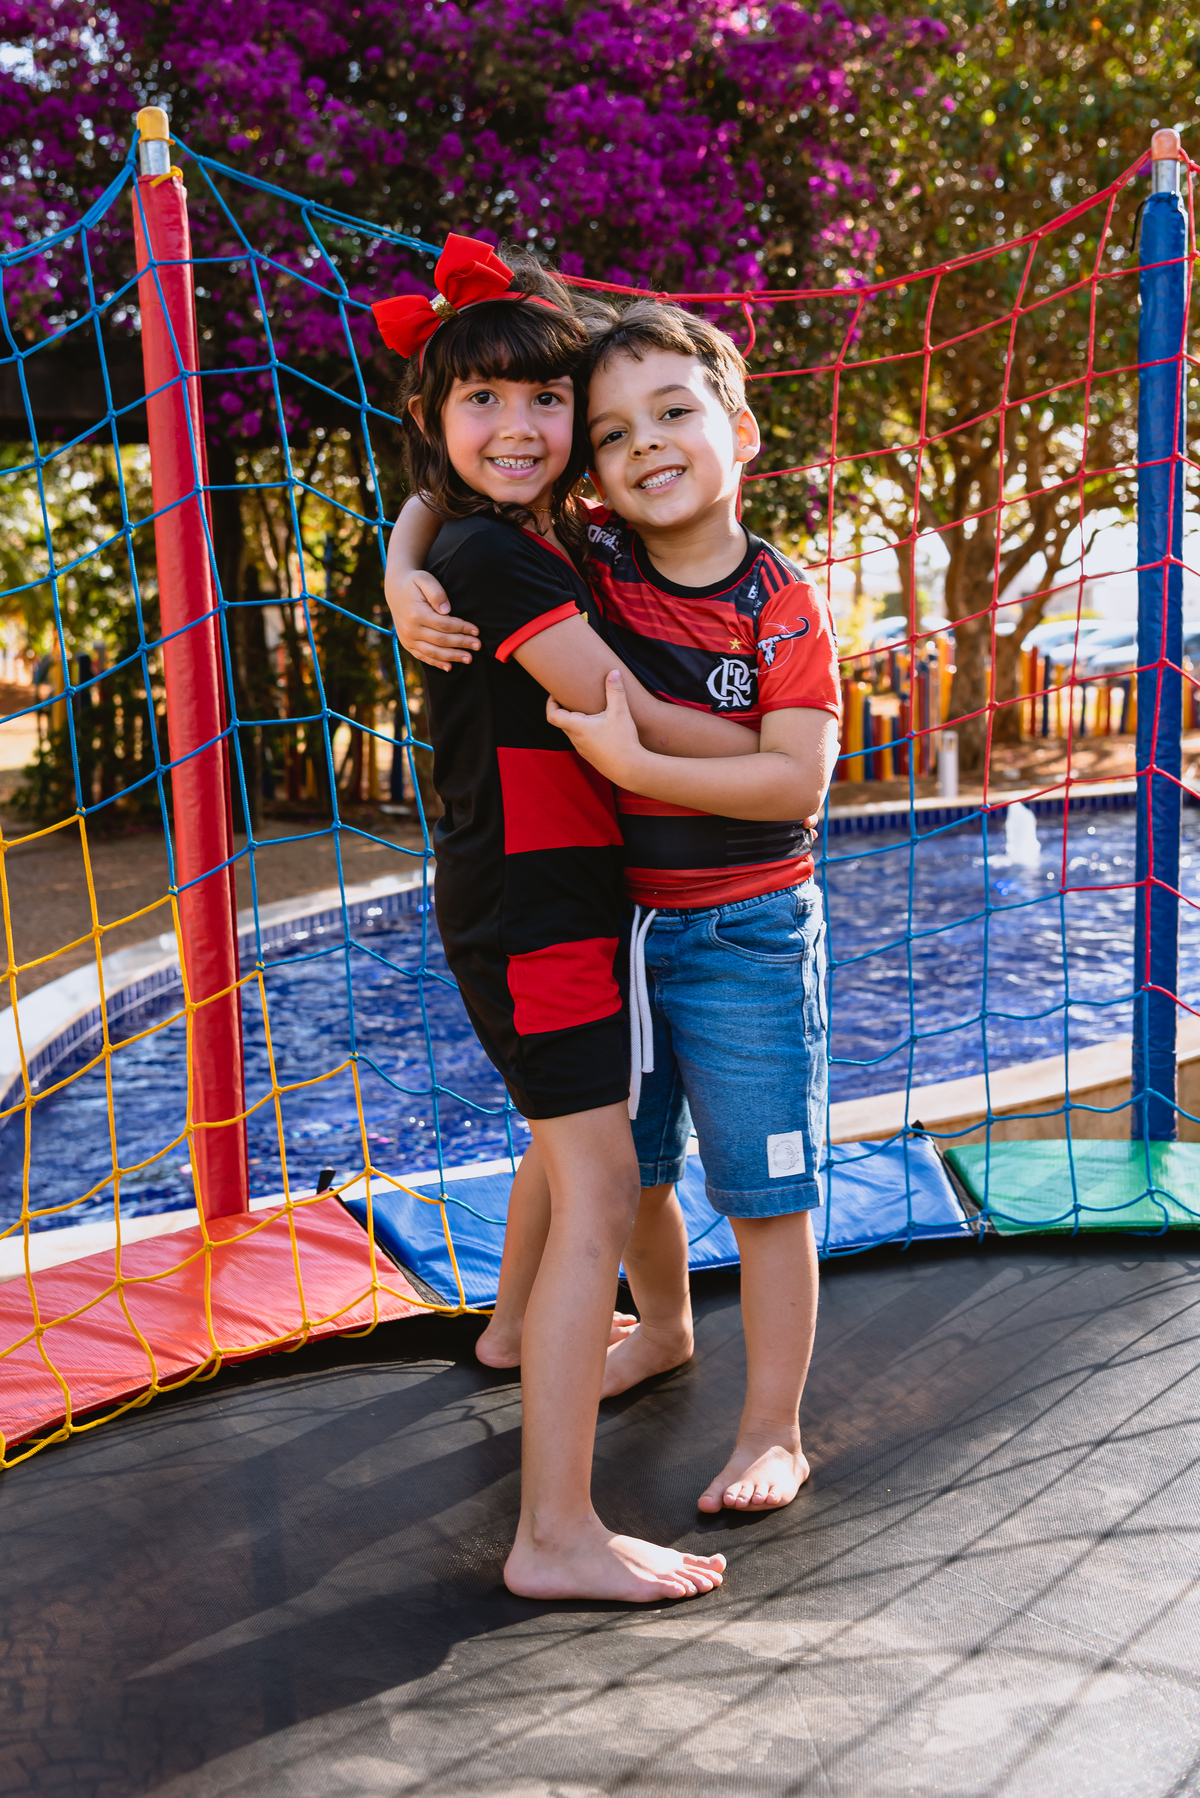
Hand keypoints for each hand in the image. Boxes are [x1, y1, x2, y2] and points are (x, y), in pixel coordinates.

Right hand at [385, 570, 480, 670]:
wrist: (395, 589)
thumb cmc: (414, 583)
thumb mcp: (424, 580)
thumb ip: (436, 593)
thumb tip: (447, 610)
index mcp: (416, 614)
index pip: (444, 625)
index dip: (462, 628)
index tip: (476, 630)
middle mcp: (410, 629)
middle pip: (441, 640)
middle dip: (462, 643)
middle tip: (478, 646)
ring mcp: (407, 639)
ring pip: (433, 652)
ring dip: (452, 657)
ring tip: (469, 658)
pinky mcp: (407, 644)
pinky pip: (423, 657)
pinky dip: (437, 663)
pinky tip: (450, 666)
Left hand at [546, 668, 644, 784]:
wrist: (630, 769)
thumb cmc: (622, 741)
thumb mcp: (620, 713)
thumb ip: (615, 691)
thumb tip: (613, 672)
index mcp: (577, 727)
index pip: (552, 715)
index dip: (550, 703)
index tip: (555, 694)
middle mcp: (575, 739)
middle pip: (562, 722)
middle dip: (565, 709)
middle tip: (573, 697)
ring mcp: (582, 749)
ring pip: (572, 732)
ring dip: (576, 721)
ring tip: (587, 711)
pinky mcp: (590, 756)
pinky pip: (582, 740)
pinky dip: (584, 731)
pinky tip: (599, 727)